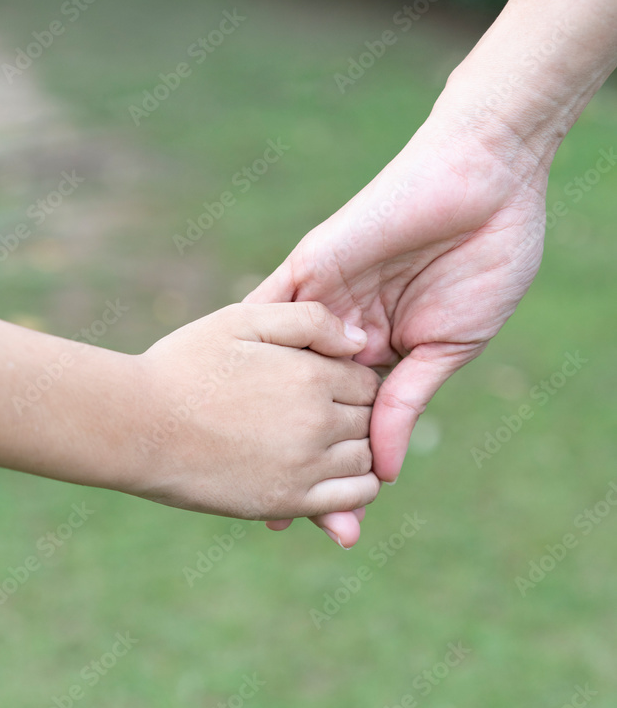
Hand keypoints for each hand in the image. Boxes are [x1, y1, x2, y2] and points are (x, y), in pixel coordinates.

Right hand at [130, 302, 380, 519]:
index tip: (328, 384)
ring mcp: (305, 465)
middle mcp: (317, 421)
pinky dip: (356, 488)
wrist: (135, 426)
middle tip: (323, 414)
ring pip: (367, 459)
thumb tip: (360, 340)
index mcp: (310, 374)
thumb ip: (307, 320)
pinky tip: (328, 475)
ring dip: (356, 450)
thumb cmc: (183, 366)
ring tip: (324, 443)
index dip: (352, 380)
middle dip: (355, 414)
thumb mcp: (240, 320)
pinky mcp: (288, 501)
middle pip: (370, 419)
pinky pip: (353, 497)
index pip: (367, 380)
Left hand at [247, 111, 548, 543]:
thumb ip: (406, 403)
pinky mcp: (309, 269)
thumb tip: (382, 470)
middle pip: (306, 410)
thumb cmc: (486, 261)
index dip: (340, 473)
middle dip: (294, 465)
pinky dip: (248, 359)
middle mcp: (343, 335)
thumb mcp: (448, 347)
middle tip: (274, 521)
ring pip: (280, 375)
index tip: (329, 526)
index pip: (351, 423)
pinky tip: (221, 404)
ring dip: (261, 425)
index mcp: (382, 354)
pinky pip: (267, 316)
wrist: (487, 181)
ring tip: (240, 480)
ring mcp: (322, 304)